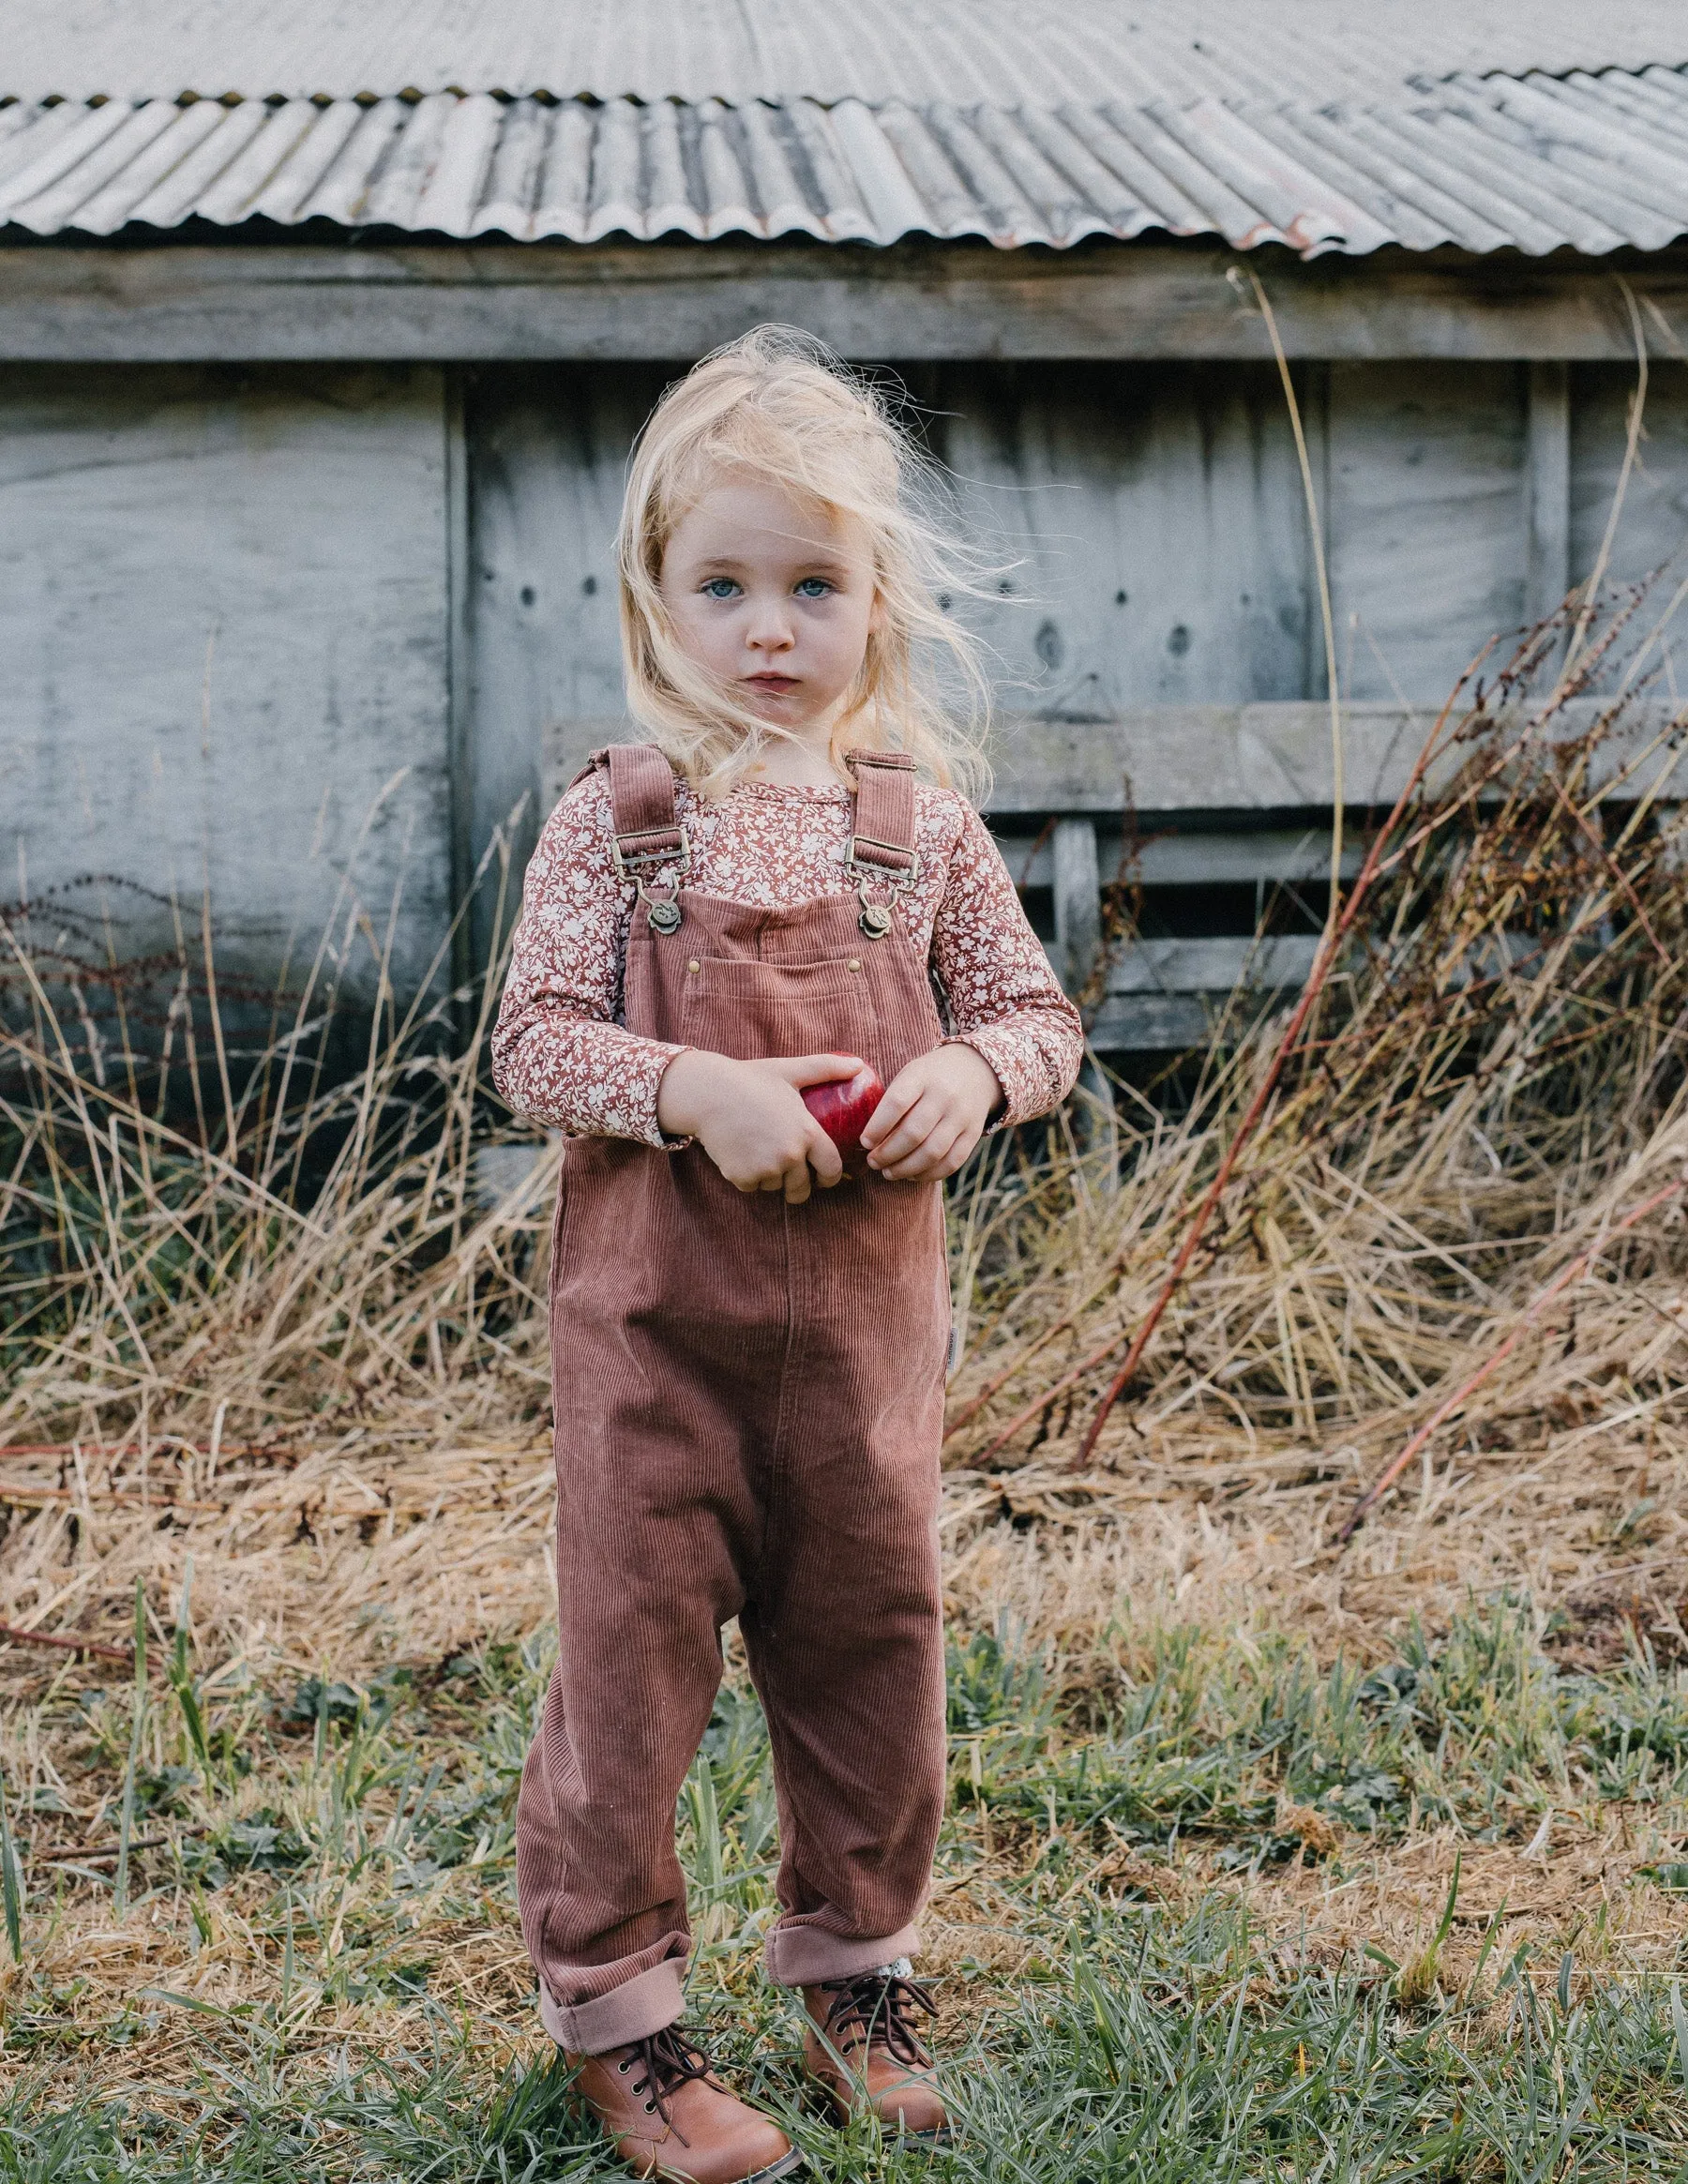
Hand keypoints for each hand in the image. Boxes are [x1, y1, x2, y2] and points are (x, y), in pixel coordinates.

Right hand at [656, 1049, 858, 1203]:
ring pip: (775, 1187)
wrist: (707, 1092)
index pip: (832, 1169)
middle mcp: (790, 1155)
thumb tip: (859, 1064)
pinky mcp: (742, 1178)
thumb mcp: (789, 1071)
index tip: (824, 1178)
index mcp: (807, 1133)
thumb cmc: (749, 1079)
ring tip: (759, 1151)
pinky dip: (748, 1177)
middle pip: (803, 1188)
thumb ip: (826, 1069)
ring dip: (770, 1178)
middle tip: (789, 1173)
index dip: (830, 1178)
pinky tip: (740, 1154)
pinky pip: (752, 1187)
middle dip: (799, 1185)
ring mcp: (766, 1169)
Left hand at [861, 1043, 1001, 1181]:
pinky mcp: (973, 1133)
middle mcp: (944, 1096)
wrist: (975, 1068)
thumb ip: (891, 1101)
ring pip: (932, 1153)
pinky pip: (952, 1162)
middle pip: (913, 1133)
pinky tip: (912, 1175)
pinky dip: (929, 1174)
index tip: (864, 1142)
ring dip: (905, 1168)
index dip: (877, 1127)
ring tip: (888, 1172)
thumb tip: (868, 1141)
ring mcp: (962, 1115)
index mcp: (922, 1076)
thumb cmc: (929, 1077)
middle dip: (888, 1154)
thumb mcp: (910, 1074)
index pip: (896, 1103)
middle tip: (873, 1162)